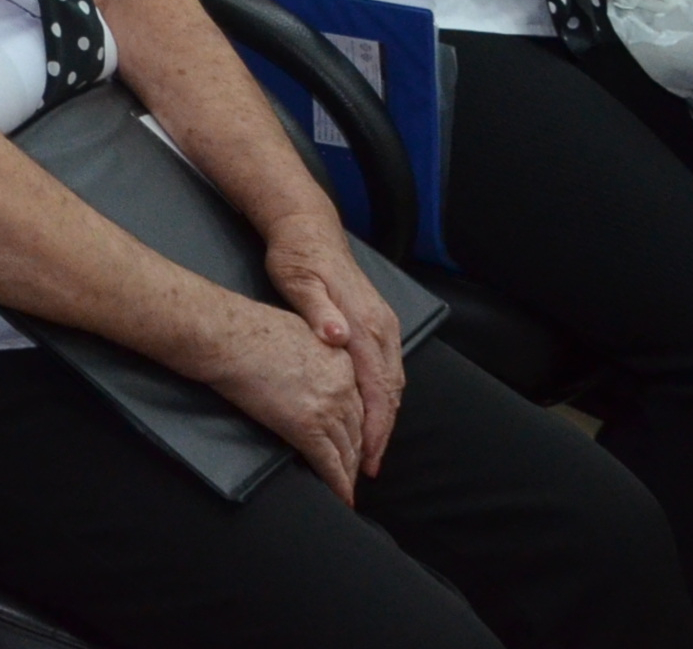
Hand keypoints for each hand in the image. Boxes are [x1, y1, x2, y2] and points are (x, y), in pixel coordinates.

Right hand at [196, 299, 366, 501]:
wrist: (226, 336)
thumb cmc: (246, 328)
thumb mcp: (297, 330)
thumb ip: (315, 352)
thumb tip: (309, 367)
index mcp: (342, 358)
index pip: (359, 400)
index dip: (359, 424)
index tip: (357, 438)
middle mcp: (343, 384)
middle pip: (358, 427)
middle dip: (357, 452)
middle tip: (356, 470)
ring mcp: (328, 407)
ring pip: (347, 449)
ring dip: (349, 472)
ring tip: (349, 487)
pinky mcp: (307, 427)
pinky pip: (329, 463)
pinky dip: (338, 484)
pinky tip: (342, 497)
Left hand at [263, 218, 402, 476]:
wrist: (309, 227)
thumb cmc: (298, 257)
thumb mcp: (298, 281)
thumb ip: (318, 311)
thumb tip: (336, 337)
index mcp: (364, 322)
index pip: (377, 387)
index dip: (375, 426)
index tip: (367, 457)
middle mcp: (382, 326)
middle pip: (391, 390)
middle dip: (383, 431)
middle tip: (369, 466)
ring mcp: (383, 323)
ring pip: (394, 381)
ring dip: (386, 416)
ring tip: (370, 448)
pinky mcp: (378, 321)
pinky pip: (388, 367)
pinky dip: (384, 395)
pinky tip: (372, 410)